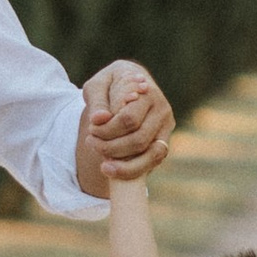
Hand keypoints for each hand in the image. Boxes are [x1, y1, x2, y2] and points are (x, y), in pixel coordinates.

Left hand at [85, 60, 171, 183]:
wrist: (128, 85)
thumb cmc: (110, 86)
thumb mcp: (98, 86)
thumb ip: (97, 102)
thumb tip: (99, 119)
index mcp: (148, 92)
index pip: (129, 119)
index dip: (106, 130)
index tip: (91, 128)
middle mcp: (162, 110)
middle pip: (139, 139)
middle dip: (111, 147)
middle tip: (91, 142)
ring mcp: (166, 128)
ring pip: (151, 155)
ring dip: (123, 165)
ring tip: (102, 164)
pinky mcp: (163, 143)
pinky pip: (153, 163)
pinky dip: (132, 170)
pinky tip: (112, 169)